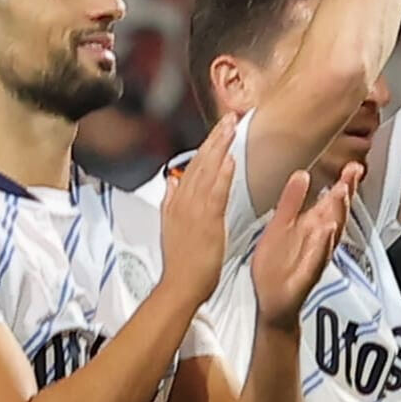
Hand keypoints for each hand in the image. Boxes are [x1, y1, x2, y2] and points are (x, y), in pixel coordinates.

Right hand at [158, 116, 241, 302]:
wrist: (180, 284)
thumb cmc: (183, 261)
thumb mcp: (171, 225)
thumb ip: (171, 202)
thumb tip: (170, 183)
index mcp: (176, 201)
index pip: (193, 166)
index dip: (207, 145)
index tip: (219, 129)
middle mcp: (182, 201)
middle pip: (199, 162)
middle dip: (215, 138)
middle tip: (229, 117)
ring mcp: (192, 210)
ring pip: (205, 172)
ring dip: (219, 148)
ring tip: (231, 127)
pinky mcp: (205, 222)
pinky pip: (214, 194)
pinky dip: (221, 176)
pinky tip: (229, 160)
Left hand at [249, 160, 362, 329]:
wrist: (273, 303)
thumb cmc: (278, 267)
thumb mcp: (280, 226)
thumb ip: (292, 201)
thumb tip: (302, 173)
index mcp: (312, 228)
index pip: (331, 202)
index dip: (343, 184)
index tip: (353, 167)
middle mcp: (318, 241)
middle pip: (336, 214)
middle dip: (345, 195)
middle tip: (352, 174)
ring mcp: (314, 258)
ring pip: (329, 234)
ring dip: (337, 215)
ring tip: (341, 195)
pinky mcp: (305, 275)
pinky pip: (315, 258)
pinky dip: (321, 245)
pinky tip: (325, 231)